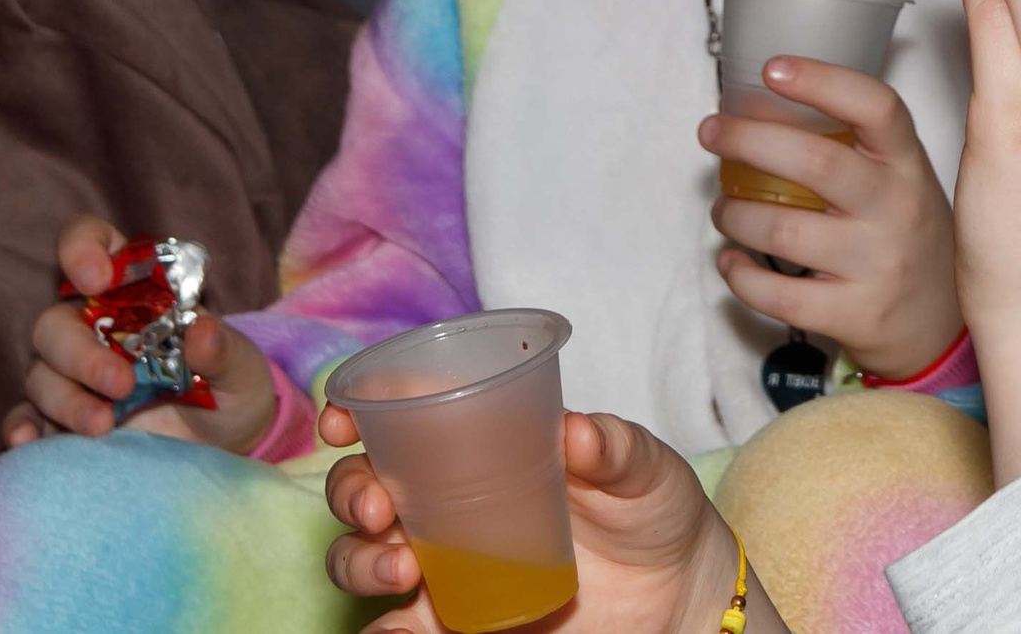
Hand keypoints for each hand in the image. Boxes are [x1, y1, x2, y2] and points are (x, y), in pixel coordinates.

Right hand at [1, 214, 279, 453]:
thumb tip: (203, 329)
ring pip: (41, 373)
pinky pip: (24, 418)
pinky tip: (27, 441)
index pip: (92, 243)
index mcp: (136, 292)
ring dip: (65, 398)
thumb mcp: (243, 370)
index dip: (82, 248)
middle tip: (120, 383)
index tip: (97, 279)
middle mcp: (95, 327)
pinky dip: (19, 427)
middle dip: (80, 353)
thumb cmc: (232, 390)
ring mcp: (73, 375)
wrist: (226, 450)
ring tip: (103, 425)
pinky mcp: (61, 420)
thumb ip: (224, 350)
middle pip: (56, 323)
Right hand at [322, 406, 782, 633]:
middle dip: (349, 492)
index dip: (358, 409)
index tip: (343, 419)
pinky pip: (395, 630)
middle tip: (375, 507)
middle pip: (362, 487)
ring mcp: (445, 563)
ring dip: (358, 560)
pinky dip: (382, 632)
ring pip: (361, 558)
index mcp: (483, 444)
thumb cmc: (654, 510)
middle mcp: (448, 501)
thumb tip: (575, 433)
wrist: (677, 592)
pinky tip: (399, 628)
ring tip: (401, 568)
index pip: (402, 416)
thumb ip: (615, 448)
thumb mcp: (645, 469)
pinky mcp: (454, 622)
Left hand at [698, 61, 962, 379]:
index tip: (773, 68)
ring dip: (734, 214)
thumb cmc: (905, 234)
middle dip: (748, 140)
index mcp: (907, 163)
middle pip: (816, 163)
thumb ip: (856, 146)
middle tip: (711, 132)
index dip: (822, 81)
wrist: (938, 322)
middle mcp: (897, 208)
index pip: (876, 107)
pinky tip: (731, 260)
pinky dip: (740, 275)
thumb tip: (766, 102)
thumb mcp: (901, 179)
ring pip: (784, 231)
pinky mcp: (855, 314)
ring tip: (723, 208)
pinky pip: (779, 295)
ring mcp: (878, 264)